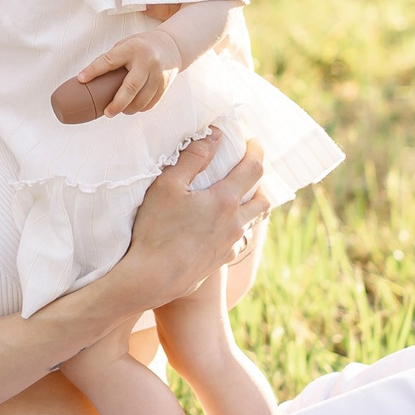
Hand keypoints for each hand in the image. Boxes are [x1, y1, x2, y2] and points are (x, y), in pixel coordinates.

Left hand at [71, 28, 183, 117]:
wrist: (172, 46)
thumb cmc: (141, 47)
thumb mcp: (126, 45)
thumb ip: (111, 59)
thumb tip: (88, 79)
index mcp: (132, 49)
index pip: (110, 60)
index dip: (94, 70)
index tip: (81, 79)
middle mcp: (147, 61)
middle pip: (130, 88)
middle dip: (117, 104)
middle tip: (107, 112)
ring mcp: (158, 74)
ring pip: (141, 100)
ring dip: (128, 109)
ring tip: (118, 110)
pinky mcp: (165, 85)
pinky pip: (150, 103)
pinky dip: (139, 108)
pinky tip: (132, 107)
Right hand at [116, 134, 268, 309]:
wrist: (152, 279)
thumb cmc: (156, 230)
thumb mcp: (167, 185)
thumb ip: (193, 157)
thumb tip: (215, 135)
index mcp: (225, 200)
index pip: (254, 169)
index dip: (256, 151)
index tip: (253, 141)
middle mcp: (235, 223)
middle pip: (263, 199)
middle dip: (260, 182)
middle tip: (249, 170)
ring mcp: (229, 245)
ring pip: (251, 222)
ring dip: (250, 206)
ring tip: (238, 199)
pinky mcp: (220, 262)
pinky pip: (236, 242)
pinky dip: (234, 229)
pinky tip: (220, 228)